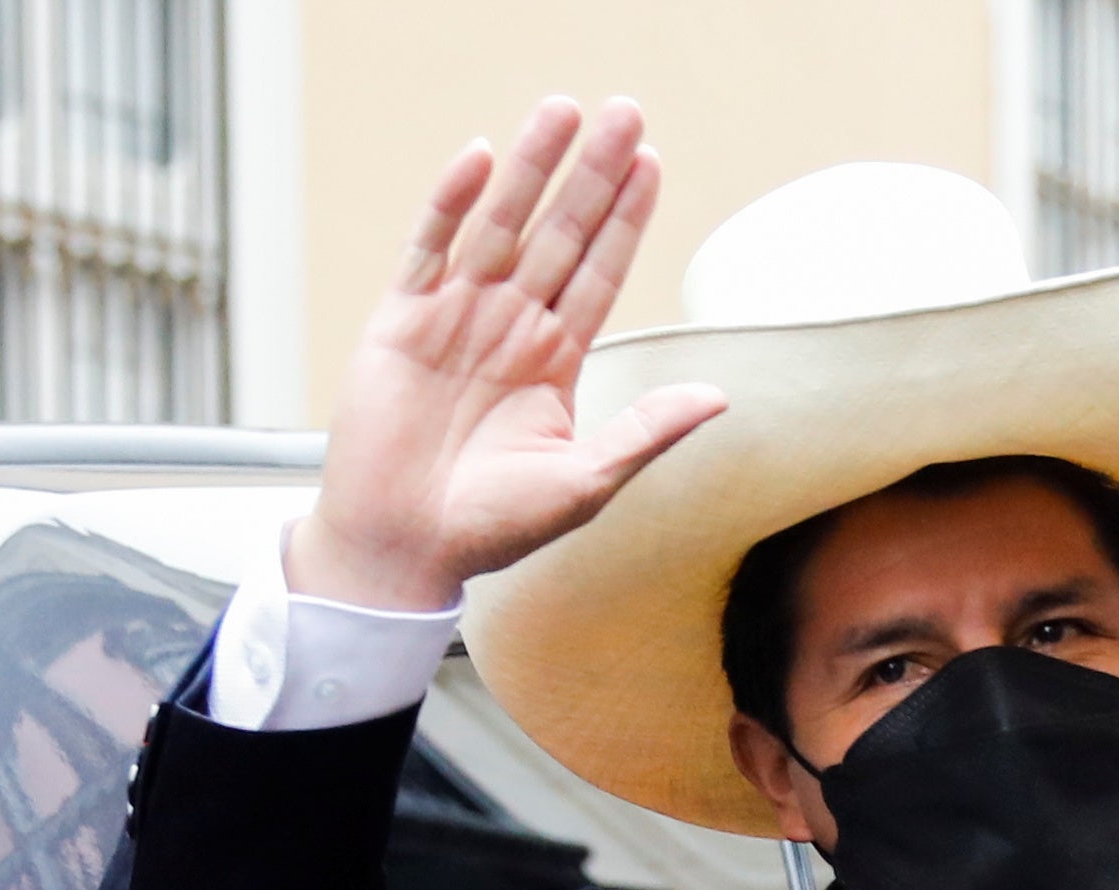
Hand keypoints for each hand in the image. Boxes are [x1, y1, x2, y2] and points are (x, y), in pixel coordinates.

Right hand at [288, 96, 728, 610]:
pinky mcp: (400, 323)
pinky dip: (450, 204)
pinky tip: (479, 161)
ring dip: (530, 168)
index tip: (652, 164)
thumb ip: (645, 432)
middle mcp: (509, 327)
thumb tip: (718, 398)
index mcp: (554, 359)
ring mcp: (454, 317)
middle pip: (559, 233)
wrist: (402, 550)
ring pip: (500, 224)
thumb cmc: (491, 528)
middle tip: (624, 111)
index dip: (626, 219)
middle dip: (592, 174)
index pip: (600, 272)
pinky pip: (429, 249)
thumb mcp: (585, 481)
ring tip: (562, 110)